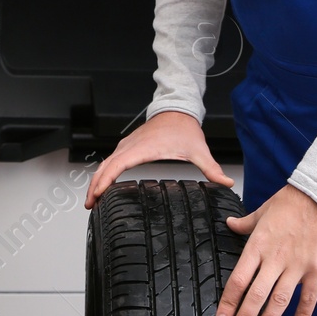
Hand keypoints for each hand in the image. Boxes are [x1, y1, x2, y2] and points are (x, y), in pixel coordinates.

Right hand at [84, 110, 234, 208]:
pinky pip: (110, 161)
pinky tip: (103, 185)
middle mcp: (130, 146)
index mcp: (143, 148)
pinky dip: (103, 173)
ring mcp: (127, 146)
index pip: (117, 165)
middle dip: (94, 186)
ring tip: (92, 200)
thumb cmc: (184, 129)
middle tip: (90, 205)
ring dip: (97, 180)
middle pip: (105, 166)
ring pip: (105, 163)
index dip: (105, 180)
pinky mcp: (128, 147)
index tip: (97, 195)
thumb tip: (226, 182)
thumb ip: (211, 168)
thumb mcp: (198, 149)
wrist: (177, 110)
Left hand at [217, 184, 316, 315]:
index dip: (229, 302)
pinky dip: (303, 314)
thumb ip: (245, 224)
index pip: (238, 279)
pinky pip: (309, 297)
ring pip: (279, 301)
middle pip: (256, 296)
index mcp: (258, 245)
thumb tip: (229, 224)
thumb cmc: (291, 201)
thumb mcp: (262, 210)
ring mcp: (297, 265)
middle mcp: (275, 259)